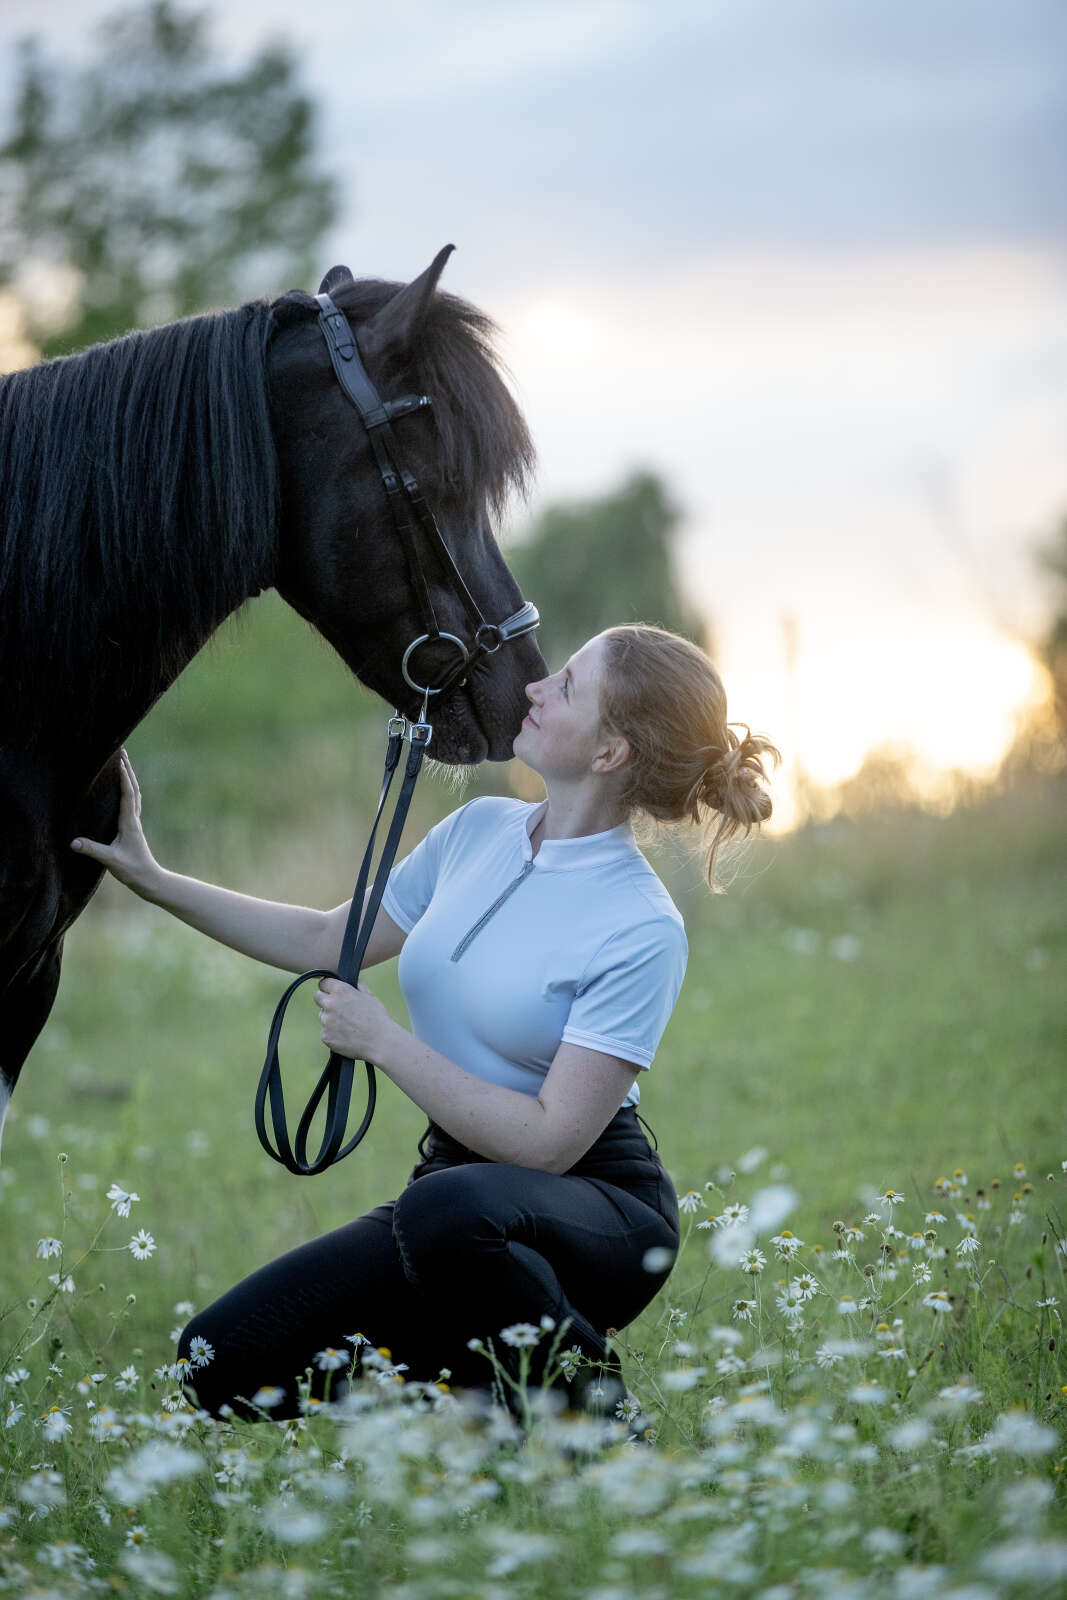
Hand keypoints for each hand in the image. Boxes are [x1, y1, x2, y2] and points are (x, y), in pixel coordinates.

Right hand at [71, 750, 158, 892]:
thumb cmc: (132, 870)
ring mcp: (135, 823)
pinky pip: (132, 803)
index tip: (119, 760)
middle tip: (122, 751)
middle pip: (133, 788)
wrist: (149, 879)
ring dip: (130, 777)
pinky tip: (125, 789)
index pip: (127, 794)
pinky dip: (129, 790)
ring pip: (135, 794)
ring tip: (124, 762)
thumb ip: (92, 850)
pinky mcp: (133, 828)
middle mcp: (134, 819)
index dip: (123, 777)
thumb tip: (73, 842)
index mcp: (129, 823)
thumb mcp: (110, 860)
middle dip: (128, 769)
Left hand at [315, 976, 393, 1061]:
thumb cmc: (377, 1018)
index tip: (332, 992)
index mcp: (341, 991)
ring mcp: (326, 1021)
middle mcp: (330, 1004)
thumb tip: (352, 980)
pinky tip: (346, 1036)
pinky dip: (333, 1034)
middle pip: (318, 997)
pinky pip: (325, 1032)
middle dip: (325, 1000)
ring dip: (330, 1019)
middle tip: (338, 1008)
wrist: (379, 1042)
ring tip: (348, 1026)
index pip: (323, 983)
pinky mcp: (325, 1036)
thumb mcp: (370, 996)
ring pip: (323, 1016)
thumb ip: (358, 984)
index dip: (328, 987)